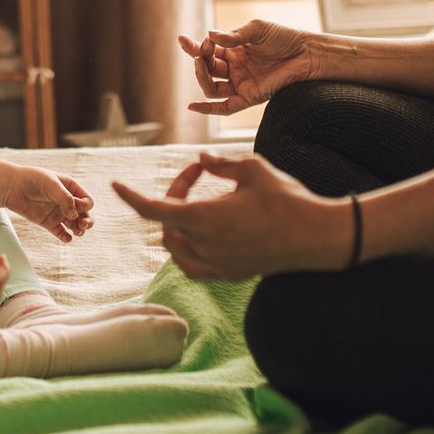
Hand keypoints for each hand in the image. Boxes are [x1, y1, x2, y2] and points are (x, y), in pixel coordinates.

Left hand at [2, 165, 93, 241]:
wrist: (12, 187)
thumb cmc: (33, 179)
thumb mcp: (51, 184)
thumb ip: (64, 198)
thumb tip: (75, 215)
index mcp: (71, 188)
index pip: (87, 200)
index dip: (85, 206)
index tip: (76, 206)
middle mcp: (67, 201)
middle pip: (85, 214)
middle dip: (88, 220)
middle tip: (83, 225)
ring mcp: (58, 213)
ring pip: (75, 224)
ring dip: (79, 230)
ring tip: (77, 232)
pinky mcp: (49, 223)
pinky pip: (61, 233)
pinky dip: (66, 237)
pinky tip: (67, 238)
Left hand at [111, 152, 348, 281]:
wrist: (317, 237)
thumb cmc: (287, 199)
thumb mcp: (252, 169)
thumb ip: (220, 164)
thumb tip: (201, 158)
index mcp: (205, 218)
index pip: (153, 210)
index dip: (131, 197)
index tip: (115, 185)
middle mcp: (205, 246)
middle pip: (166, 224)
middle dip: (172, 196)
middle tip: (196, 174)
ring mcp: (217, 265)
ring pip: (176, 248)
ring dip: (176, 224)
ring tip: (197, 200)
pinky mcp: (229, 274)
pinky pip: (193, 266)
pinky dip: (188, 249)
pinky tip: (202, 233)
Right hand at [178, 20, 315, 114]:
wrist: (307, 53)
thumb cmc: (284, 38)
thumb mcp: (257, 29)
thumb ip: (233, 36)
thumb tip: (210, 36)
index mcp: (234, 51)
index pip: (207, 51)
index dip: (193, 47)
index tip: (183, 40)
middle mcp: (235, 68)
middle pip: (207, 69)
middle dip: (199, 59)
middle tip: (202, 50)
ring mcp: (241, 83)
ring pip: (211, 87)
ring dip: (201, 76)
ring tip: (200, 63)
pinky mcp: (250, 97)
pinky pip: (225, 107)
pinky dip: (208, 109)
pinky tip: (192, 106)